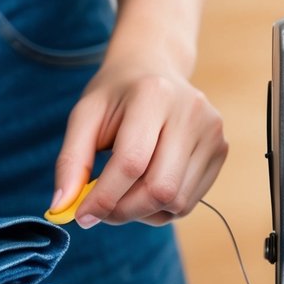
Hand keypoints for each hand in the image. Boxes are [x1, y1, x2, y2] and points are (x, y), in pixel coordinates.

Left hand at [50, 60, 226, 227]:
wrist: (155, 68)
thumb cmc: (116, 95)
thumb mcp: (85, 116)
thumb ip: (71, 162)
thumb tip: (61, 207)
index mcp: (154, 94)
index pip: (132, 163)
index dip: (104, 198)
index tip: (82, 215)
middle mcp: (191, 112)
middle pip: (160, 189)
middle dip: (124, 211)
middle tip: (101, 211)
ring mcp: (212, 132)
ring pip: (177, 203)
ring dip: (143, 212)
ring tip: (124, 193)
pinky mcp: (221, 150)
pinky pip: (189, 202)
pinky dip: (162, 208)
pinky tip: (147, 186)